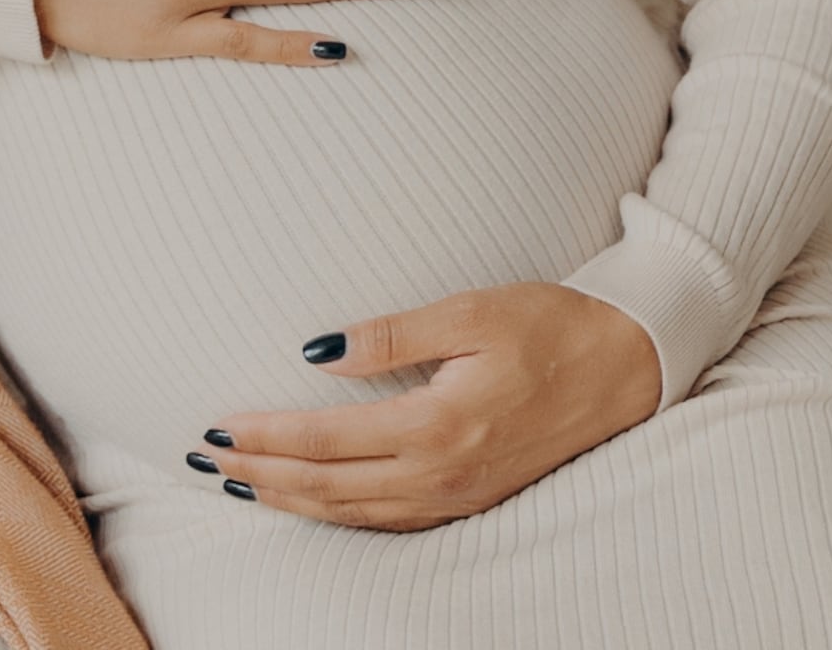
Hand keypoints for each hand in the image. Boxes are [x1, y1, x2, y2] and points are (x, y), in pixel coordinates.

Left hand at [193, 283, 662, 529]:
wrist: (626, 367)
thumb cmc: (553, 326)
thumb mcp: (475, 311)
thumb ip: (395, 334)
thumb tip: (318, 352)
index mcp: (437, 425)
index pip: (326, 441)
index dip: (267, 436)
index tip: (219, 424)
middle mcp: (440, 474)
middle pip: (327, 488)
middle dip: (262, 474)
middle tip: (206, 459)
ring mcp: (455, 496)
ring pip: (351, 512)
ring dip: (291, 499)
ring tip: (242, 482)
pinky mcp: (469, 499)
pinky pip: (385, 520)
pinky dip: (337, 513)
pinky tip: (315, 499)